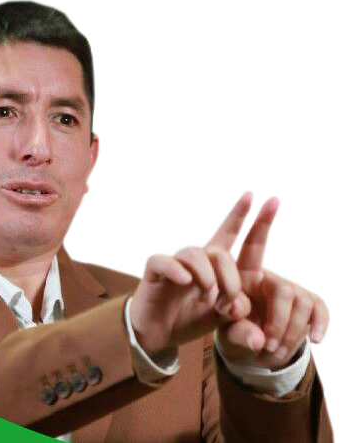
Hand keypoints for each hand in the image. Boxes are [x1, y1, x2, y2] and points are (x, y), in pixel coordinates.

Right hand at [130, 193, 254, 356]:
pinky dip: (177, 270)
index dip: (239, 215)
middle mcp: (195, 260)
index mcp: (213, 266)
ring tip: (207, 299)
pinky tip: (185, 281)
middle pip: (220, 251)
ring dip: (207, 278)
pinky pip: (165, 261)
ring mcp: (174, 264)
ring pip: (195, 254)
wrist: (160, 335)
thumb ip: (238, 312)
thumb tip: (238, 304)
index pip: (228, 234)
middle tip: (227, 304)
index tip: (251, 194)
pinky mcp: (155, 272)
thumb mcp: (222, 319)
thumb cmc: (191, 319)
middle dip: (230, 280)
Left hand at [216, 197, 329, 369]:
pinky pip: (320, 308)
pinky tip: (315, 339)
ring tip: (273, 352)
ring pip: (300, 303)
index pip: (253, 245)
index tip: (272, 197)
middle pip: (282, 290)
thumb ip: (238, 333)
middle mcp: (268, 276)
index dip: (261, 222)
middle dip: (277, 321)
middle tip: (266, 345)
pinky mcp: (307, 302)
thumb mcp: (228, 332)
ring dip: (290, 332)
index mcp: (244, 275)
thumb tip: (258, 341)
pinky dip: (319, 325)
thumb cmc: (235, 328)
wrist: (253, 344)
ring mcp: (290, 288)